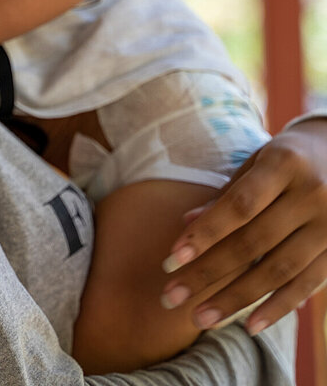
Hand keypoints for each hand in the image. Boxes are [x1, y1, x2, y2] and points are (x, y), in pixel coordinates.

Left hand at [160, 118, 326, 334]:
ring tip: (200, 318)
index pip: (239, 206)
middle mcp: (312, 194)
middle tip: (171, 296)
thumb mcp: (257, 163)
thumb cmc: (287, 158)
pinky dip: (278, 307)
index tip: (172, 259)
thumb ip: (225, 195)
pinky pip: (308, 285)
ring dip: (236, 299)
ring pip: (279, 270)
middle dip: (209, 273)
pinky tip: (248, 325)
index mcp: (284, 163)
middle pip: (253, 243)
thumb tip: (185, 224)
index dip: (205, 234)